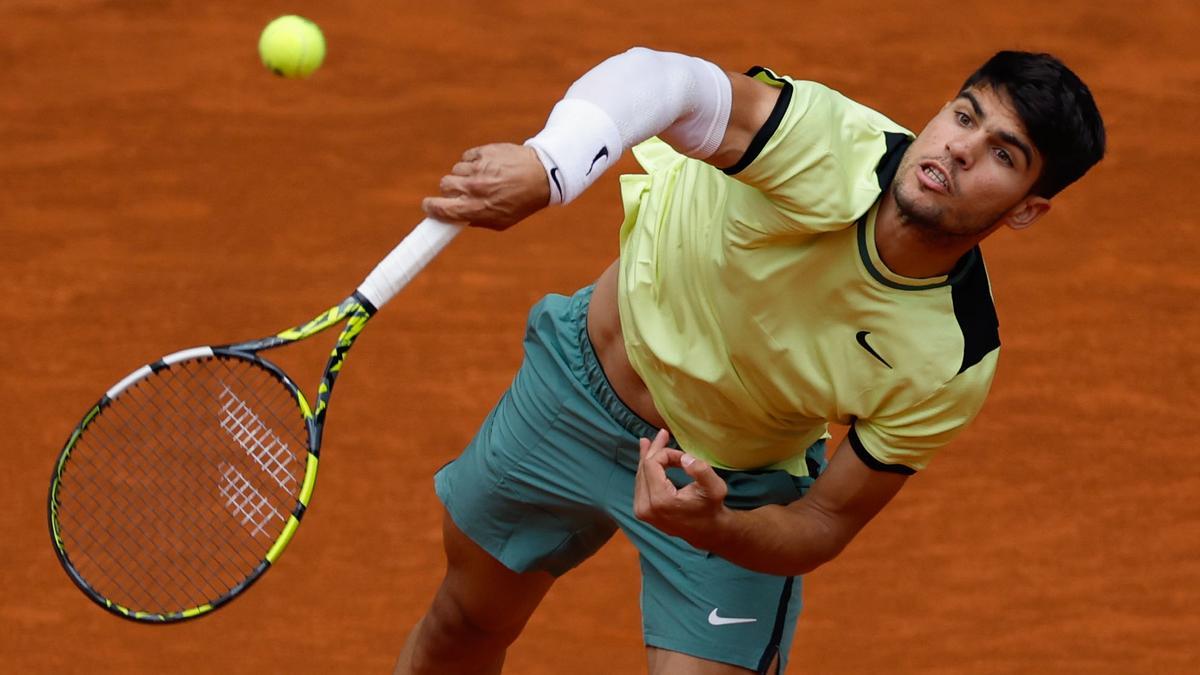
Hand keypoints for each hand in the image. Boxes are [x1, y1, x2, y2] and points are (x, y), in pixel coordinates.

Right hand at [422, 143, 549, 229]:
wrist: (543, 175)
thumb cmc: (522, 202)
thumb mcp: (501, 221)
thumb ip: (476, 220)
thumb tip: (454, 219)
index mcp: (477, 208)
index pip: (441, 208)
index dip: (431, 207)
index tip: (428, 206)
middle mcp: (475, 188)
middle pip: (444, 185)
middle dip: (450, 189)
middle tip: (462, 190)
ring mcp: (479, 168)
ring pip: (456, 170)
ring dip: (464, 174)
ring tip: (483, 177)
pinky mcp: (484, 151)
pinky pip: (467, 157)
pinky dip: (473, 162)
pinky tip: (488, 166)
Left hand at [633, 429, 730, 549]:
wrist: (707, 531)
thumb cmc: (711, 507)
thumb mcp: (715, 488)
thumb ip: (702, 470)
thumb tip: (684, 458)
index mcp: (660, 500)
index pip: (652, 464)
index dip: (667, 454)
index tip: (684, 457)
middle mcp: (645, 507)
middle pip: (643, 468)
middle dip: (655, 450)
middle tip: (663, 434)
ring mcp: (641, 510)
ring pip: (640, 474)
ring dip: (649, 457)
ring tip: (652, 441)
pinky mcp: (642, 511)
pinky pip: (640, 483)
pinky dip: (646, 468)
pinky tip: (647, 456)